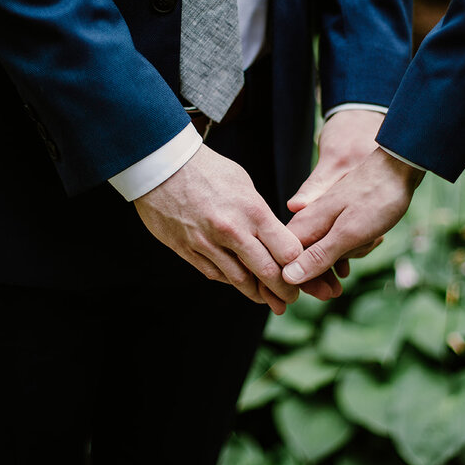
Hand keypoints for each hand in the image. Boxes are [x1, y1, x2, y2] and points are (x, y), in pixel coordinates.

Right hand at [134, 144, 302, 313]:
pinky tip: (240, 283)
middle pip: (267, 272)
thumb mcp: (243, 184)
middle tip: (291, 298)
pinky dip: (230, 281)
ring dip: (258, 294)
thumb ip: (260, 215)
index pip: (287, 250)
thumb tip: (275, 238)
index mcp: (252, 210)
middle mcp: (231, 230)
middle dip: (284, 290)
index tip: (304, 271)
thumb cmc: (208, 170)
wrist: (161, 165)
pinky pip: (214, 274)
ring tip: (269, 300)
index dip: (299, 265)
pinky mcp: (186, 250)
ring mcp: (206, 243)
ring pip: (239, 280)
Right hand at [287, 109, 383, 278]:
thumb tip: (287, 277)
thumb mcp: (349, 233)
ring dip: (349, 255)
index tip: (317, 296)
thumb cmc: (376, 198)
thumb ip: (319, 255)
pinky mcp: (341, 216)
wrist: (400, 166)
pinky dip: (357, 245)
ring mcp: (326, 217)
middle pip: (304, 260)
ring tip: (371, 242)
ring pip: (326, 251)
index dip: (297, 284)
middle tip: (337, 291)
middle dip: (323, 276)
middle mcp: (310, 220)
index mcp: (306, 223)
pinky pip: (342, 240)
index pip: (286, 262)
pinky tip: (373, 240)